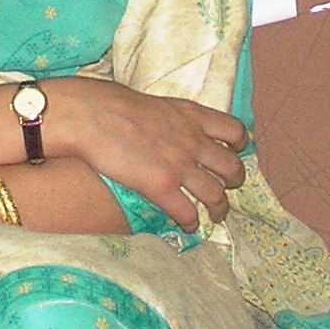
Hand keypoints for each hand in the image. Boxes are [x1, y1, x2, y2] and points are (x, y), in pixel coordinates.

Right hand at [50, 78, 247, 232]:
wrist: (90, 115)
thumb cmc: (113, 104)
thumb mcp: (155, 103)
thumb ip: (172, 118)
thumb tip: (170, 128)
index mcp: (192, 115)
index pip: (234, 130)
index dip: (239, 145)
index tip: (234, 153)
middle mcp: (193, 140)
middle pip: (232, 167)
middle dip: (235, 182)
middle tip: (227, 189)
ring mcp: (179, 165)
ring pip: (216, 195)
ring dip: (219, 209)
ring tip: (215, 216)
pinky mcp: (162, 187)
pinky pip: (188, 212)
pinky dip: (191, 222)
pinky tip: (187, 225)